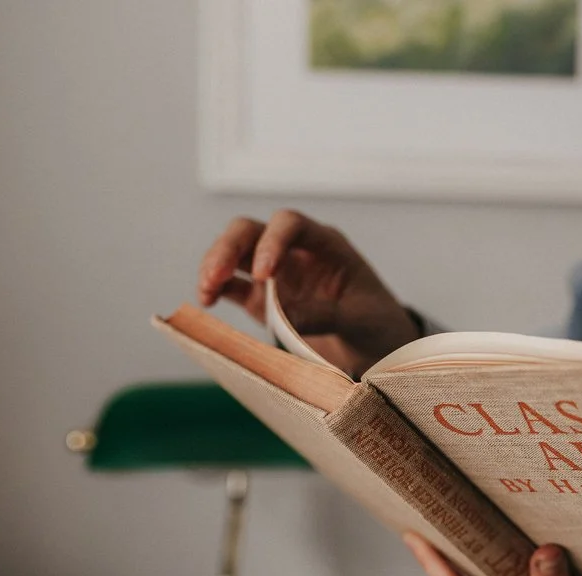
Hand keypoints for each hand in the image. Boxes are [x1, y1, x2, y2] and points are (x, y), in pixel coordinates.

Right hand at [197, 210, 418, 375]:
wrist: (376, 345)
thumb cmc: (376, 321)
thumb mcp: (359, 317)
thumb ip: (323, 313)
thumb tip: (281, 316)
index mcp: (325, 244)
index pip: (291, 225)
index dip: (272, 241)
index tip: (264, 274)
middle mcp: (294, 252)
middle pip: (251, 232)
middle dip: (228, 248)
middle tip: (215, 275)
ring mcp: (275, 274)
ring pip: (234, 255)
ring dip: (214, 267)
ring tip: (205, 291)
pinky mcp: (261, 299)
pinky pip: (231, 286)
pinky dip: (216, 290)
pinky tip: (207, 301)